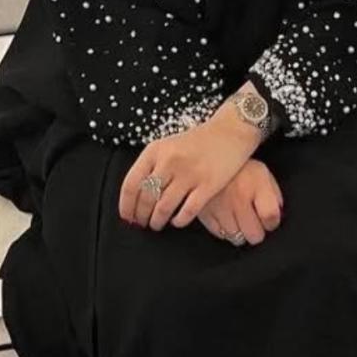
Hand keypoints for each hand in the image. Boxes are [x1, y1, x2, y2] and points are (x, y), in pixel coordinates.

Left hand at [119, 98, 263, 230]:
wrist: (230, 131)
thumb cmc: (199, 141)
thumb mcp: (168, 145)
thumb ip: (153, 165)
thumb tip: (138, 193)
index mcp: (155, 151)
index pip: (131, 184)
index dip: (126, 205)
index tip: (127, 216)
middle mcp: (169, 162)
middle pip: (146, 198)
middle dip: (141, 216)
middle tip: (142, 223)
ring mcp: (189, 174)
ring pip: (164, 207)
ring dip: (157, 221)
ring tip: (157, 225)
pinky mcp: (208, 185)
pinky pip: (187, 211)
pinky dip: (179, 220)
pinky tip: (177, 221)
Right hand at [199, 159, 283, 245]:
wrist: (207, 158)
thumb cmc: (238, 168)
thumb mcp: (261, 173)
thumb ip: (273, 195)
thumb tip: (278, 218)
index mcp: (254, 185)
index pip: (270, 217)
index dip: (273, 223)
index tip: (270, 222)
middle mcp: (237, 199)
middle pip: (254, 235)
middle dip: (257, 231)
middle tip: (254, 223)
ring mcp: (219, 208)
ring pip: (237, 238)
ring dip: (240, 232)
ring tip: (239, 219)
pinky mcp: (204, 213)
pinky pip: (219, 234)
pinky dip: (224, 230)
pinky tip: (226, 218)